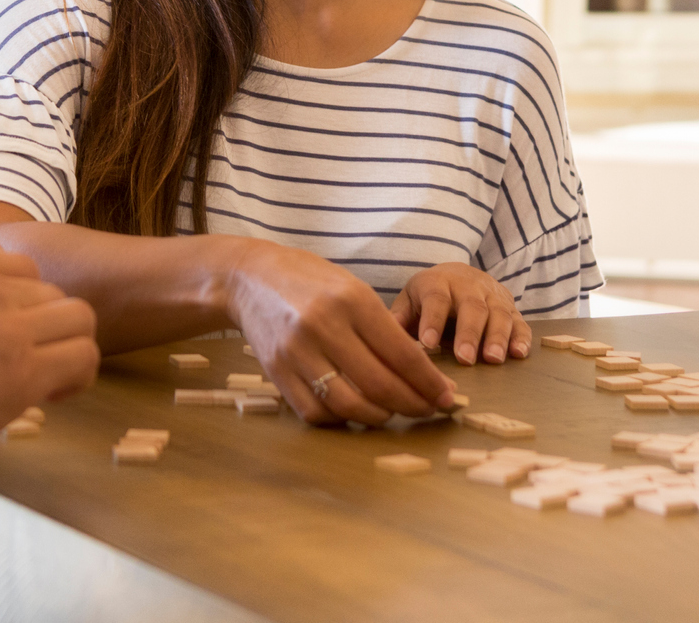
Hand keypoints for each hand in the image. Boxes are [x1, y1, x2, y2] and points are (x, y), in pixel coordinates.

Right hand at [226, 240, 458, 426]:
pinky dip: (341, 419)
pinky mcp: (277, 372)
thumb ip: (383, 329)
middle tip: (429, 411)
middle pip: (380, 384)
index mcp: (351, 300)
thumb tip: (423, 374)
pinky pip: (316, 411)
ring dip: (379, 416)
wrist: (249, 279)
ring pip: (349, 404)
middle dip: (413, 404)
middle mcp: (324, 325)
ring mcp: (297, 351)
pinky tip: (354, 411)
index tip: (448, 398)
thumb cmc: (310, 281)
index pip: (402, 354)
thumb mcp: (352, 289)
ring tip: (393, 413)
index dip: (430, 383)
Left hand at [390, 262, 530, 364]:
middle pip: (471, 307)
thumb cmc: (429, 295)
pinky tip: (519, 354)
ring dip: (497, 337)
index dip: (433, 320)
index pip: (436, 299)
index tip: (427, 344)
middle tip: (465, 359)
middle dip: (469, 333)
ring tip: (492, 359)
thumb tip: (381, 335)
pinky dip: (521, 337)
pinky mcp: (511, 308)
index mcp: (438, 283)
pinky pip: (520, 321)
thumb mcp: (410, 299)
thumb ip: (399, 317)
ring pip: (498, 314)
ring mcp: (493, 296)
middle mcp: (469, 286)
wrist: (459, 274)